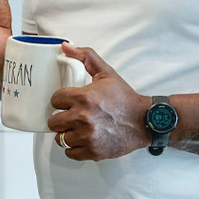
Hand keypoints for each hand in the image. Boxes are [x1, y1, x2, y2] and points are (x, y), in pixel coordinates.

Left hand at [46, 46, 151, 160]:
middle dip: (61, 119)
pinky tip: (83, 140)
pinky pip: (70, 153)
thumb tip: (65, 46)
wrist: (146, 121)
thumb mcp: (106, 74)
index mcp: (83, 97)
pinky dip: (75, 148)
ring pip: (60, 138)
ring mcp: (87, 136)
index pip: (54, 100)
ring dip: (67, 134)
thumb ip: (85, 57)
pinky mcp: (93, 151)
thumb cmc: (125, 98)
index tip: (69, 102)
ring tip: (78, 129)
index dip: (61, 101)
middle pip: (53, 121)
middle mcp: (83, 117)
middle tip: (72, 117)